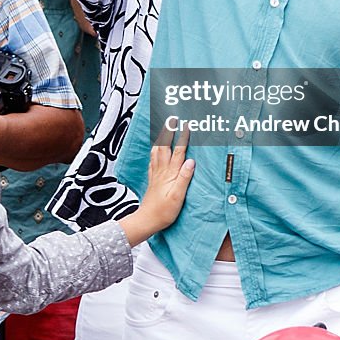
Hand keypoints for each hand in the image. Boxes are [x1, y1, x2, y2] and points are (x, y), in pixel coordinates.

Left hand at [118, 127, 194, 245]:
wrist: (147, 220)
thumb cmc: (164, 211)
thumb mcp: (178, 196)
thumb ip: (184, 178)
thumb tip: (191, 161)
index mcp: (170, 174)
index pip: (178, 152)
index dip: (182, 138)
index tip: (186, 125)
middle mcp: (162, 171)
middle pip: (165, 147)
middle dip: (169, 132)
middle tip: (171, 119)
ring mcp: (156, 174)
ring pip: (158, 151)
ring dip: (160, 138)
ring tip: (162, 128)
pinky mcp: (152, 179)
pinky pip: (153, 159)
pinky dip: (155, 150)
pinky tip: (155, 148)